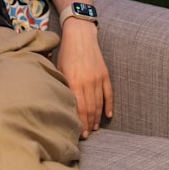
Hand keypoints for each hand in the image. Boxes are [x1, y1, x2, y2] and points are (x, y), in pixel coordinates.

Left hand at [56, 18, 112, 137]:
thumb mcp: (59, 69)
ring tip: (95, 127)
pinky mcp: (105, 74)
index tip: (80, 133)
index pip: (79, 109)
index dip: (80, 123)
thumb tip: (61, 105)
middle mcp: (87, 82)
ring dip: (97, 117)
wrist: (80, 35)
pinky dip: (109, 105)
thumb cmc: (66, 53)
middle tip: (87, 135)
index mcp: (74, 82)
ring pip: (99, 103)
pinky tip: (108, 115)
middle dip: (88, 124)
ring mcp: (98, 78)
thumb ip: (62, 87)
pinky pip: (109, 93)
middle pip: (90, 109)